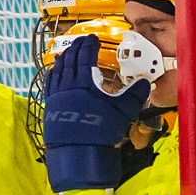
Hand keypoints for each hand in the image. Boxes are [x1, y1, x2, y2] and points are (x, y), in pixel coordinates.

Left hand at [42, 35, 154, 192]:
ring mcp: (56, 97)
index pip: (86, 56)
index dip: (89, 45)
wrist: (79, 155)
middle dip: (76, 48)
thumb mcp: (123, 112)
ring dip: (63, 59)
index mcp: (85, 82)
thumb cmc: (101, 132)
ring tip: (67, 53)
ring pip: (57, 71)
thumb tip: (145, 83)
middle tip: (80, 42)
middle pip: (70, 60)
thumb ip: (135, 95)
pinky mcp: (50, 109)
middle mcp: (67, 86)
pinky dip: (53, 75)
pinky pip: (49, 85)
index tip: (93, 39)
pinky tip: (54, 73)